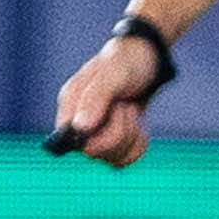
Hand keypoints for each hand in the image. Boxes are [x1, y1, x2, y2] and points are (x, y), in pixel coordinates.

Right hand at [50, 31, 169, 167]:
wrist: (148, 59)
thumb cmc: (127, 62)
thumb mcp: (114, 74)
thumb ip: (96, 98)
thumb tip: (80, 128)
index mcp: (71, 105)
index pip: (70, 140)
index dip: (94, 138)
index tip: (111, 116)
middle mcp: (79, 122)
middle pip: (94, 153)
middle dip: (119, 131)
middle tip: (125, 106)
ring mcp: (97, 133)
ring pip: (111, 159)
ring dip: (130, 136)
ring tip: (130, 109)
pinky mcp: (115, 140)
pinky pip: (124, 159)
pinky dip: (137, 145)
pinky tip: (139, 126)